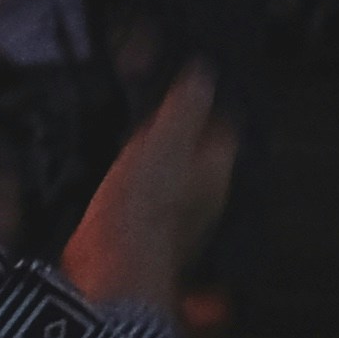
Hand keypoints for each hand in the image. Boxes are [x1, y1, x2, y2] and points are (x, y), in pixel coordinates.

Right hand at [62, 66, 236, 316]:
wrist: (114, 266)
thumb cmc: (145, 199)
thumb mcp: (164, 140)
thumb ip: (186, 106)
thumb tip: (205, 71)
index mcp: (216, 170)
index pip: (223, 129)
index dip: (206, 107)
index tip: (182, 89)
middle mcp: (207, 197)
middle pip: (201, 155)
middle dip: (183, 135)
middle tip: (154, 113)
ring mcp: (179, 220)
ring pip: (177, 178)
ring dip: (161, 161)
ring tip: (133, 140)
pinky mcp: (148, 236)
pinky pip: (151, 201)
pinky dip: (140, 187)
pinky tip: (118, 180)